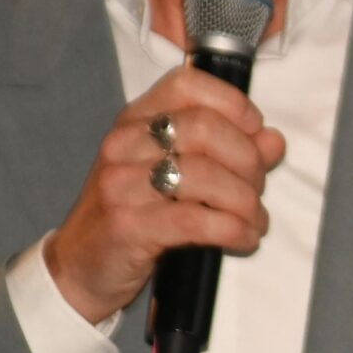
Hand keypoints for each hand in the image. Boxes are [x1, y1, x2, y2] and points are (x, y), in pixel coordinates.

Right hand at [45, 65, 286, 323]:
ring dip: (245, 201)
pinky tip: (243, 238)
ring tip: (254, 220)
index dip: (234, 105)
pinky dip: (232, 229)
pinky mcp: (127, 225)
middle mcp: (124, 143)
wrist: (79, 267)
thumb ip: (226, 152)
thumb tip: (273, 140)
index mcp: (136, 120)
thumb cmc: (134, 215)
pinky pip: (195, 219)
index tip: (257, 134)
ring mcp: (121, 183)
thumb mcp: (175, 174)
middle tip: (257, 190)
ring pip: (205, 174)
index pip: (189, 84)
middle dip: (248, 161)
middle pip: (206, 128)